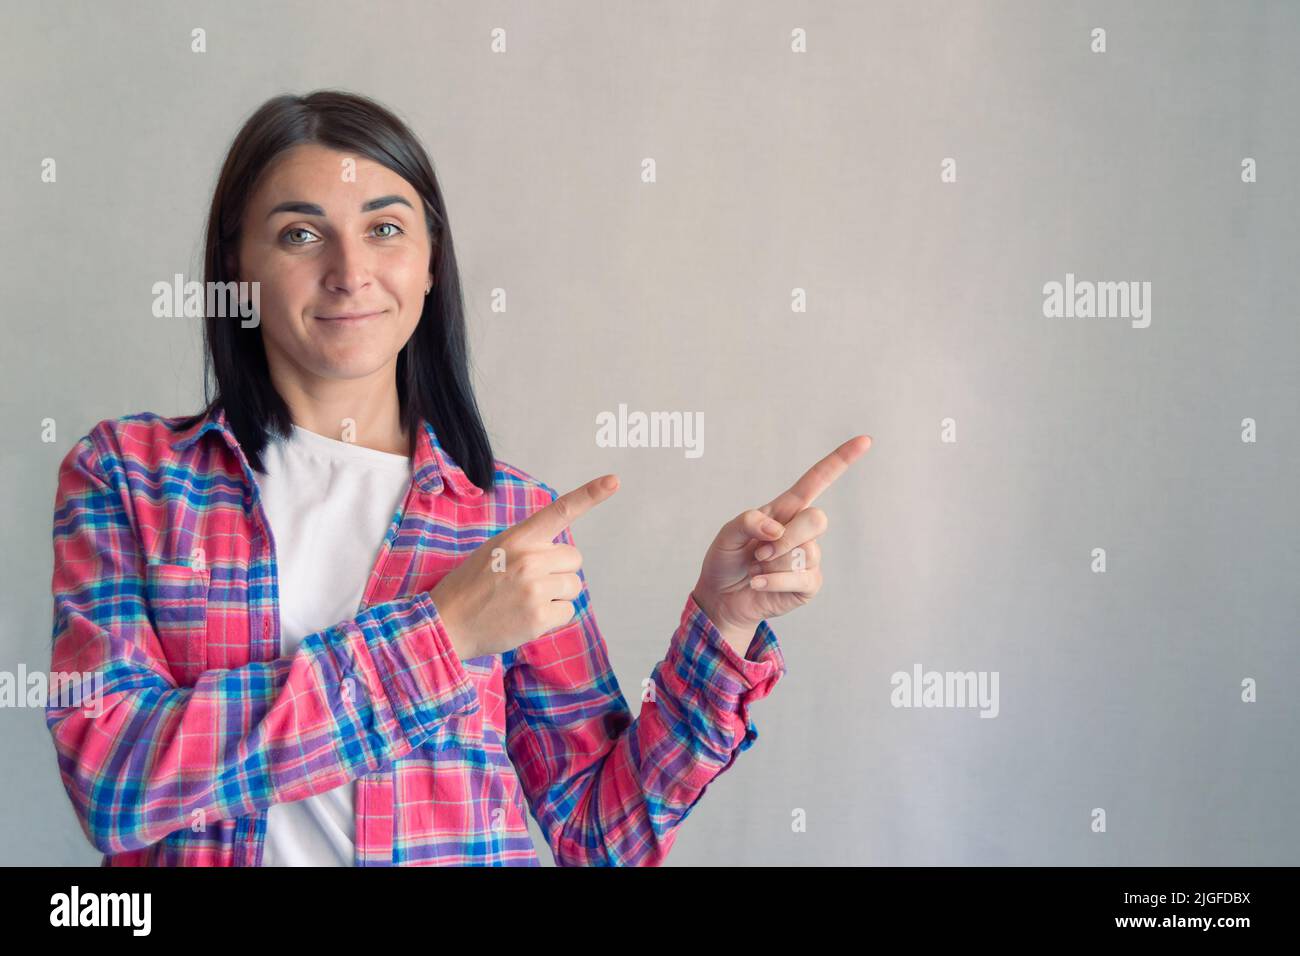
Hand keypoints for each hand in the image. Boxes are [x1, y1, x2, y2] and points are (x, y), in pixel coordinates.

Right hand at [430, 474, 619, 658]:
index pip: (559, 510)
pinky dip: (552, 618)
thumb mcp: (494, 551)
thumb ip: (528, 546)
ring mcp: (535, 589)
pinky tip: (526, 617)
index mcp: (517, 538)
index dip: (590, 495)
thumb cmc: (471, 586)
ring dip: (556, 595)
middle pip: (574, 559)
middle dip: (560, 571)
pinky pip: (567, 612)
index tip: (613, 481)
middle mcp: (530, 559)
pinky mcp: (539, 617)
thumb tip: (562, 555)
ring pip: (573, 586)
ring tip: (524, 601)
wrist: (445, 624)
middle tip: (530, 582)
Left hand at [691, 435, 870, 646]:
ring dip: (772, 563)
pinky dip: (773, 581)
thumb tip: (776, 530)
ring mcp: (809, 558)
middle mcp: (802, 530)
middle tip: (759, 552)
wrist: (721, 597)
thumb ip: (747, 522)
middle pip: (817, 519)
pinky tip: (758, 583)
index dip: (840, 461)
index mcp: (785, 509)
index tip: (865, 441)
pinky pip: (800, 578)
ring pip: (804, 552)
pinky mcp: (809, 584)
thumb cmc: (726, 560)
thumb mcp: (727, 534)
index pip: (817, 480)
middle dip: (786, 538)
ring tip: (756, 568)